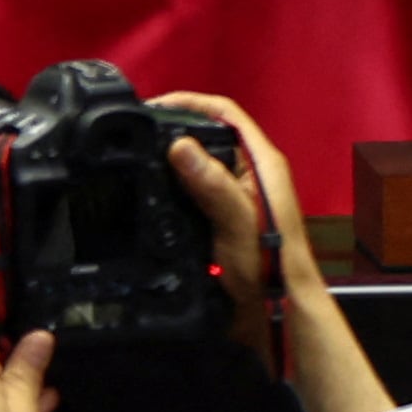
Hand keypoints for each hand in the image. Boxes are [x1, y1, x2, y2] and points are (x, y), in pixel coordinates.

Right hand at [159, 90, 391, 411]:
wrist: (277, 310)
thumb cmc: (268, 267)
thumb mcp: (237, 222)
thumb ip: (210, 183)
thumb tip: (179, 145)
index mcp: (261, 163)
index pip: (224, 111)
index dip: (188, 101)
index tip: (151, 106)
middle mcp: (251, 171)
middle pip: (208, 131)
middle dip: (172, 126)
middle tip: (134, 132)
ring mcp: (239, 191)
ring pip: (199, 157)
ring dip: (170, 154)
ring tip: (135, 157)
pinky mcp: (226, 211)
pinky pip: (194, 183)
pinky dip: (172, 180)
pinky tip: (151, 191)